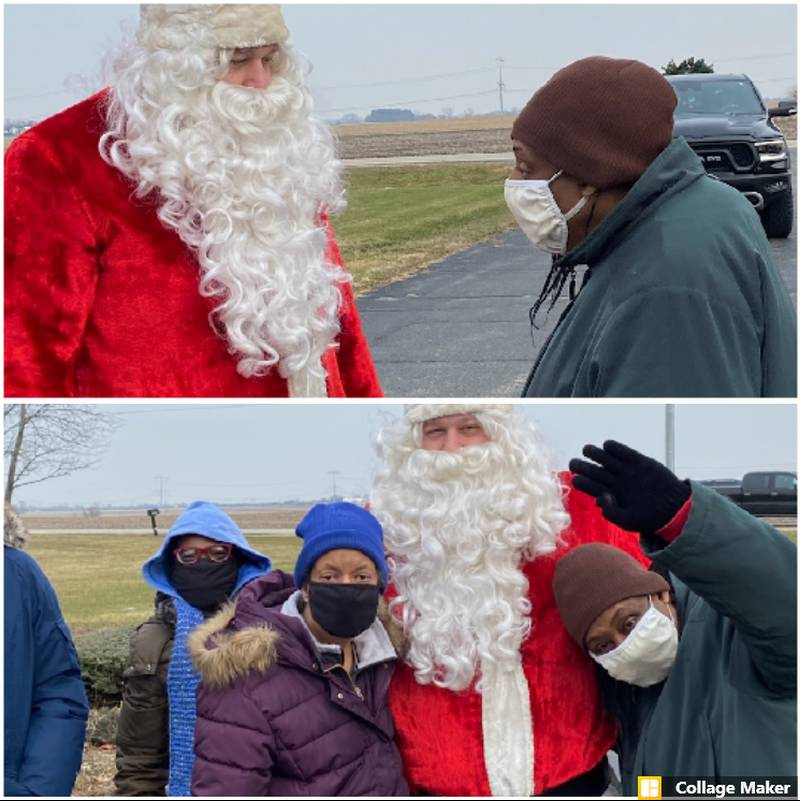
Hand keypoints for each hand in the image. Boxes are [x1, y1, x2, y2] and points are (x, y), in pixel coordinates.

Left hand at [569, 440, 689, 531]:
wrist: (674, 510)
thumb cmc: (649, 518)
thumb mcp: (628, 521)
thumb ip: (612, 512)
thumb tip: (600, 497)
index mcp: (609, 495)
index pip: (589, 486)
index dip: (581, 481)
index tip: (576, 479)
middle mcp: (615, 481)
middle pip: (594, 471)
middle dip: (581, 466)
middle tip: (573, 463)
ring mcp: (627, 471)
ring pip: (606, 459)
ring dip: (595, 453)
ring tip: (587, 450)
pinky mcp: (640, 462)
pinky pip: (624, 452)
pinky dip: (615, 448)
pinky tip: (608, 446)